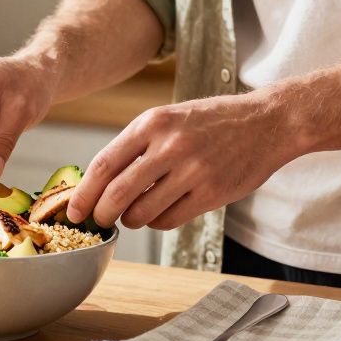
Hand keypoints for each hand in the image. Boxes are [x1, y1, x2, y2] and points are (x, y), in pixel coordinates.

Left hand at [65, 90, 304, 229]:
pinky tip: (159, 214)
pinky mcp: (211, 193)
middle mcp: (170, 146)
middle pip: (117, 193)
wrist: (267, 122)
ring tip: (134, 215)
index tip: (73, 209)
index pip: (104, 164)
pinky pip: (169, 220)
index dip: (84, 192)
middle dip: (101, 214)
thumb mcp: (169, 117)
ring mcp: (192, 171)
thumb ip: (137, 145)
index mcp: (152, 123)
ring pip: (142, 212)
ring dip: (131, 220)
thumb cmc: (211, 122)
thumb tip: (99, 182)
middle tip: (98, 221)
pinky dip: (156, 223)